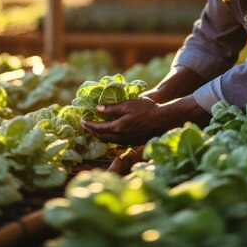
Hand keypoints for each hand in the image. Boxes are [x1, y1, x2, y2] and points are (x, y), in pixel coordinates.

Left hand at [81, 95, 209, 145]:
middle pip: (102, 136)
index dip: (88, 124)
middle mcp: (121, 137)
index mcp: (118, 128)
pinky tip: (111, 132)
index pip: (98, 128)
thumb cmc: (147, 109)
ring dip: (101, 135)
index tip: (82, 120)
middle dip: (92, 131)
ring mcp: (128, 141)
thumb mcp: (128, 104)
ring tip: (96, 129)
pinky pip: (117, 141)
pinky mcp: (134, 141)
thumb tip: (97, 109)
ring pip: (109, 140)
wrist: (164, 120)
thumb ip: (112, 108)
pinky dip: (110, 137)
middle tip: (86, 125)